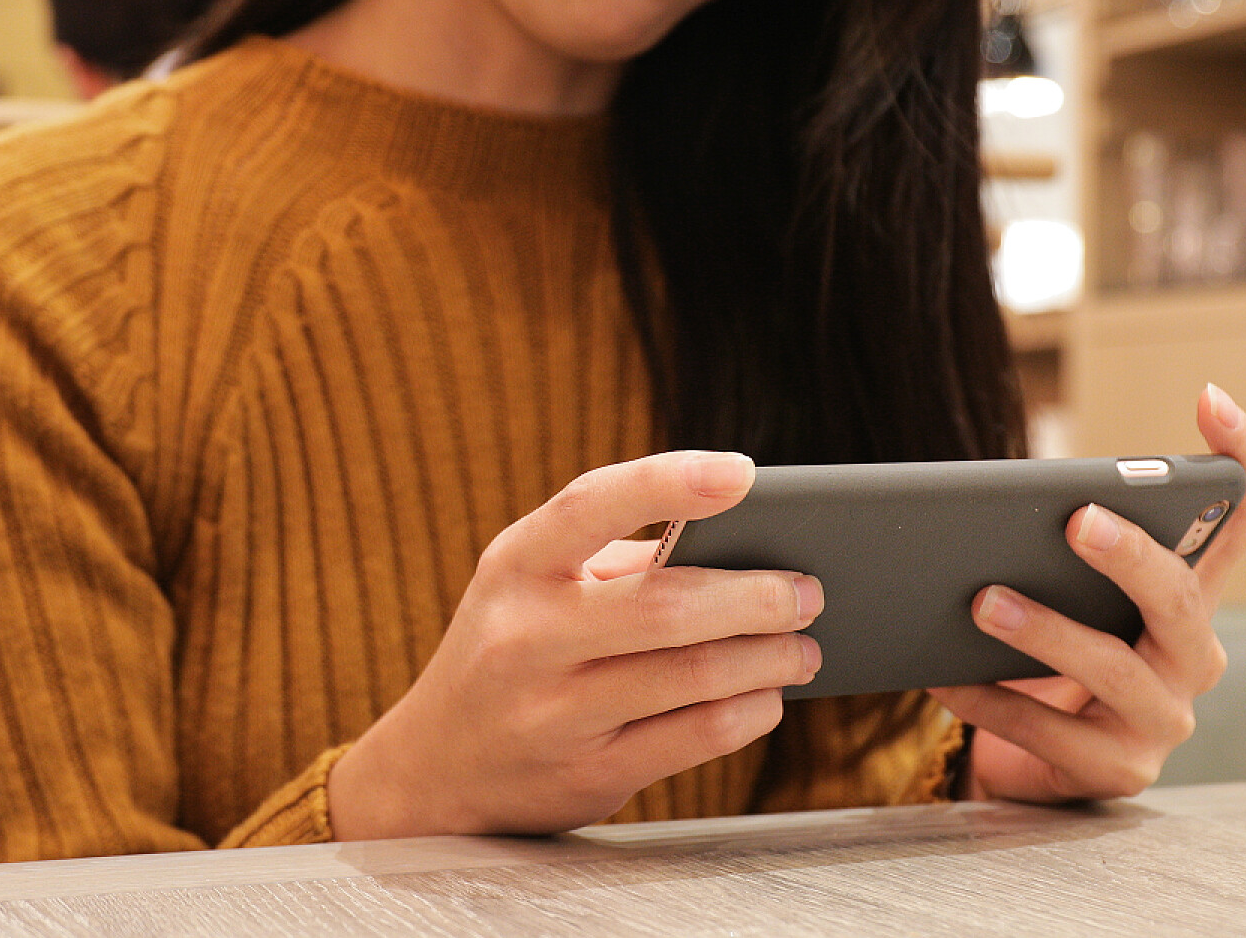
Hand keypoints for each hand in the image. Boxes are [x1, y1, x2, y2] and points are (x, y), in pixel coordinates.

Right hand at [327, 451, 822, 838]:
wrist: (437, 771)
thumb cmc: (512, 650)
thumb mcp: (535, 586)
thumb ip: (618, 560)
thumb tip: (743, 547)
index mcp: (516, 565)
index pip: (591, 505)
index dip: (669, 482)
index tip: (743, 472)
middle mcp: (527, 637)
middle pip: (667, 606)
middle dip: (759, 596)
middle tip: (808, 590)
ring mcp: (555, 713)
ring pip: (693, 677)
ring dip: (769, 657)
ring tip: (802, 646)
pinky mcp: (590, 773)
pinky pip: (695, 738)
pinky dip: (750, 711)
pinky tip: (767, 696)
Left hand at [931, 384, 1245, 802]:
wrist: (1039, 763)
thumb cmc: (1054, 659)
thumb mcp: (1073, 597)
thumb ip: (1061, 553)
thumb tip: (1003, 505)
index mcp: (1190, 597)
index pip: (1242, 519)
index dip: (1237, 458)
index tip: (1210, 398)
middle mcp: (1192, 656)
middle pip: (1179, 596)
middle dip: (1129, 555)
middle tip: (1075, 520)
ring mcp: (1161, 718)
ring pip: (1111, 668)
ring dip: (1043, 631)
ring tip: (980, 600)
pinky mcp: (1118, 769)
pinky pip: (1048, 732)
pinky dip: (990, 699)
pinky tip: (943, 676)